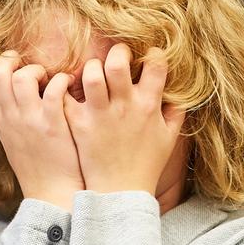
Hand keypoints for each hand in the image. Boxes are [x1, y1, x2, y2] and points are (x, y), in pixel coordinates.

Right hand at [0, 49, 83, 208]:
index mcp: (1, 120)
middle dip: (13, 60)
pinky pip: (53, 90)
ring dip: (36, 70)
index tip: (13, 69)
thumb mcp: (13, 140)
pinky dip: (61, 80)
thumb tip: (11, 96)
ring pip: (22, 78)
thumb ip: (9, 117)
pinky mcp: (53, 126)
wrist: (51, 193)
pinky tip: (68, 85)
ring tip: (48, 79)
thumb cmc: (37, 167)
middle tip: (30, 67)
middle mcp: (11, 118)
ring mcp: (30, 121)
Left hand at [61, 43, 184, 196]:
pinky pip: (67, 96)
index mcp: (149, 106)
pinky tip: (72, 92)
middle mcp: (124, 106)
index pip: (156, 64)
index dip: (153, 55)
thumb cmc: (146, 166)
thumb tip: (177, 95)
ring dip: (91, 67)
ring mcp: (100, 114)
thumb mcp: (169, 139)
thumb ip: (175, 114)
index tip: (148, 59)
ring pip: (91, 74)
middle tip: (116, 57)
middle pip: (118, 61)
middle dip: (117, 51)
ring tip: (93, 74)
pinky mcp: (79, 125)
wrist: (121, 193)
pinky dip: (66, 89)